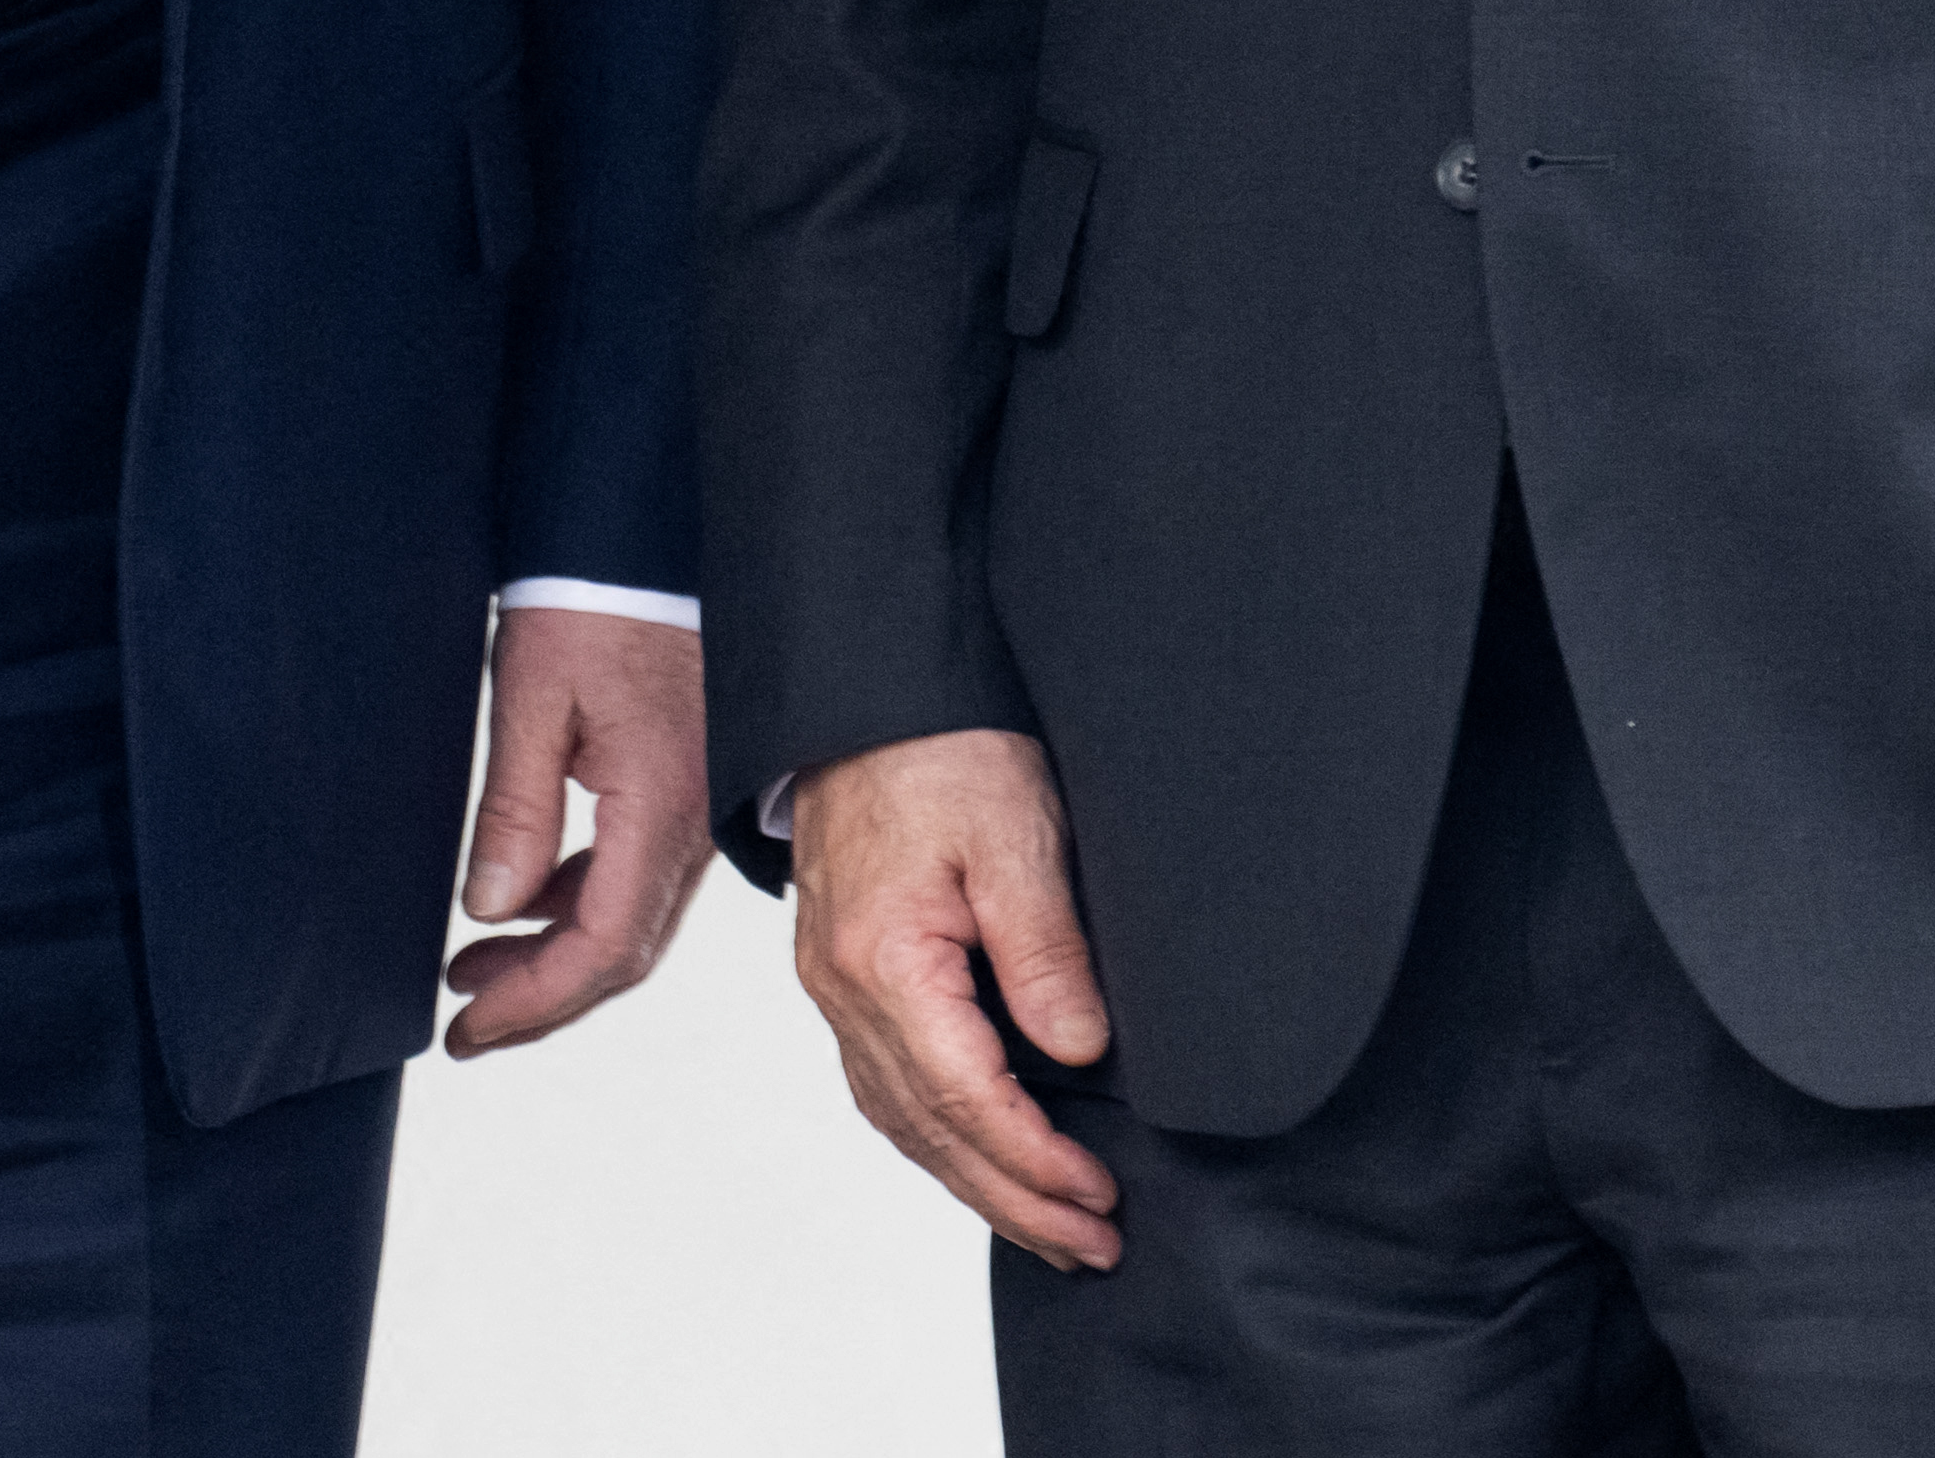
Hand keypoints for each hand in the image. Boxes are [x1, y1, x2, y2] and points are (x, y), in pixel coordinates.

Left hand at [439, 606, 711, 1055]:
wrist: (649, 532)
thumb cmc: (600, 596)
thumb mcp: (535, 697)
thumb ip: (517, 811)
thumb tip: (491, 909)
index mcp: (659, 806)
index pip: (603, 947)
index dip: (534, 1003)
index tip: (468, 1030)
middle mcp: (690, 820)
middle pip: (624, 951)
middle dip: (542, 998)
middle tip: (466, 1025)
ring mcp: (693, 804)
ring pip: (631, 916)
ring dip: (556, 954)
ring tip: (475, 969)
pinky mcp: (683, 782)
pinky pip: (635, 871)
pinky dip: (578, 904)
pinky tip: (524, 901)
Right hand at [785, 727, 1123, 1269]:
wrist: (868, 687)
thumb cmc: (941, 745)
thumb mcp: (1015, 834)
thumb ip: (1044, 950)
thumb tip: (1080, 1053)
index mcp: (880, 960)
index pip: (964, 1099)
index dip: (1036, 1162)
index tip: (1100, 1200)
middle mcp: (842, 988)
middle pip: (928, 1131)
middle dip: (1013, 1200)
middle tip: (1092, 1247)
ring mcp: (834, 984)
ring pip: (901, 1119)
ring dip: (976, 1181)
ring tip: (1050, 1226)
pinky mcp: (844, 970)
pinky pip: (886, 1083)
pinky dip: (939, 1135)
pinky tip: (979, 1155)